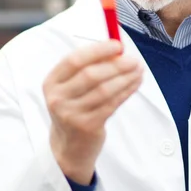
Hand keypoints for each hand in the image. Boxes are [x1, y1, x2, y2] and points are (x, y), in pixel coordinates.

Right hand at [43, 40, 142, 184]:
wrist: (69, 145)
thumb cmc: (75, 107)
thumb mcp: (72, 87)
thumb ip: (90, 66)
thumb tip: (117, 49)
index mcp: (52, 82)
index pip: (74, 60)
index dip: (98, 50)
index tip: (117, 44)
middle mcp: (58, 98)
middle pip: (90, 75)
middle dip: (116, 64)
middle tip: (133, 59)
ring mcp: (71, 114)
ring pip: (104, 90)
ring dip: (125, 77)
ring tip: (138, 70)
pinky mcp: (87, 126)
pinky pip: (112, 104)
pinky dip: (126, 91)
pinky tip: (135, 83)